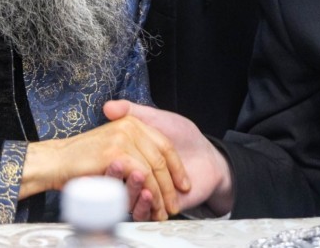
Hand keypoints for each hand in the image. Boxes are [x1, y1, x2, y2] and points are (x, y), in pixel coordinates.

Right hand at [21, 115, 188, 220]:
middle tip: (172, 205)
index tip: (183, 185)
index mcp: (131, 123)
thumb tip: (154, 150)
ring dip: (159, 194)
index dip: (175, 166)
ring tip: (162, 210)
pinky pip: (141, 175)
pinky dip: (148, 193)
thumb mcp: (111, 138)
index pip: (163, 145)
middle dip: (169, 186)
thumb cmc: (80, 153)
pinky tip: (149, 204)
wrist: (54, 160)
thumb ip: (130, 133)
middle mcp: (130, 129)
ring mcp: (123, 141)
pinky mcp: (116, 154)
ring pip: (152, 170)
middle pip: (160, 159)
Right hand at [104, 100, 234, 215]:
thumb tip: (108, 107)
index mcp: (130, 150)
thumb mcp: (156, 117)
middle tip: (125, 173)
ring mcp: (141, 189)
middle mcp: (133, 170)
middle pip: (129, 176)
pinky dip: (144, 206)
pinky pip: (141, 211)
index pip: (119, 157)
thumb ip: (132, 111)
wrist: (211, 161)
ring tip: (143, 185)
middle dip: (130, 176)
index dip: (118, 158)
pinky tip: (149, 196)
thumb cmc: (185, 136)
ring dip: (134, 191)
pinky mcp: (152, 206)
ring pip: (132, 195)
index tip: (112, 158)